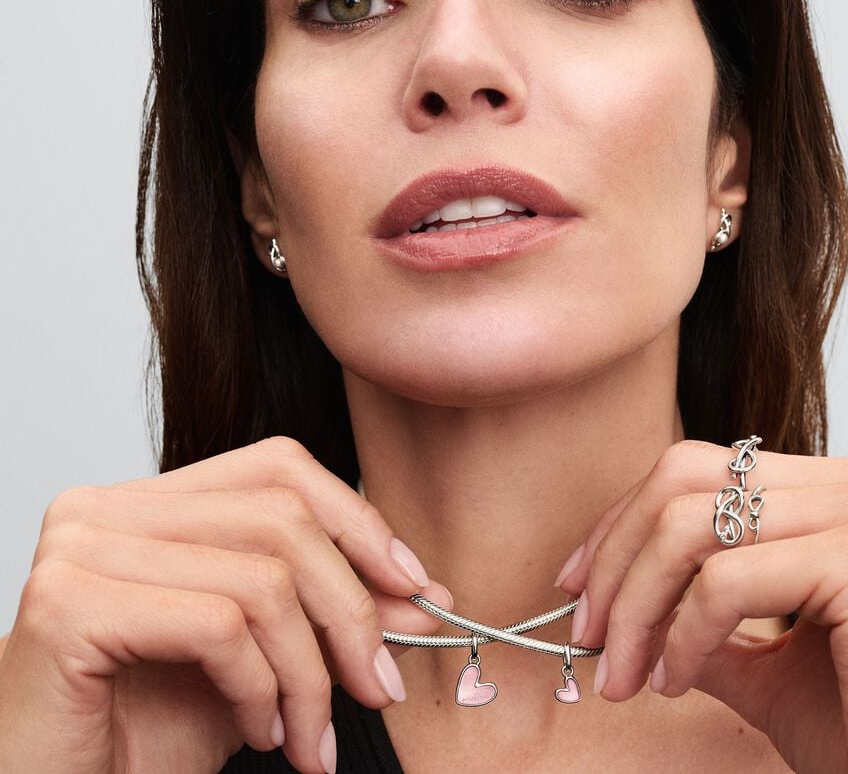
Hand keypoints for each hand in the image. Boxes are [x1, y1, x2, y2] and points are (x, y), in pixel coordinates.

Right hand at [0, 436, 451, 773]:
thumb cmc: (146, 729)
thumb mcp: (264, 657)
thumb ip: (333, 612)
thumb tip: (423, 590)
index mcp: (153, 502)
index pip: (280, 467)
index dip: (358, 520)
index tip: (413, 584)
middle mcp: (110, 507)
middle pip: (282, 517)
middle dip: (351, 608)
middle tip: (379, 685)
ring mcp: (83, 547)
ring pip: (262, 578)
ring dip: (310, 672)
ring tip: (308, 734)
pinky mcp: (69, 603)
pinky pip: (219, 625)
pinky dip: (261, 690)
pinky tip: (258, 734)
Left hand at [554, 439, 847, 773]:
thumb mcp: (771, 667)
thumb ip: (704, 624)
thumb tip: (628, 608)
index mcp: (838, 495)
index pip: (700, 469)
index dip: (624, 518)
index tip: (580, 579)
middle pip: (683, 480)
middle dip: (615, 557)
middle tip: (585, 630)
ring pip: (691, 525)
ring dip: (634, 602)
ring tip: (621, 670)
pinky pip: (727, 584)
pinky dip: (678, 635)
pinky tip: (672, 681)